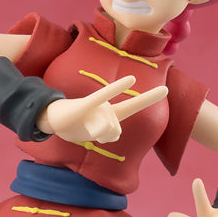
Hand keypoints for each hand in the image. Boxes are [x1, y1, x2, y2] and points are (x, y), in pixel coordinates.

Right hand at [40, 77, 167, 143]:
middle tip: (87, 131)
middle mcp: (106, 107)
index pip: (134, 106)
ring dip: (93, 134)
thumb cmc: (76, 125)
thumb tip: (114, 132)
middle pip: (115, 131)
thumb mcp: (95, 134)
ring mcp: (96, 106)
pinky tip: (132, 79)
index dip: (149, 98)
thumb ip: (109, 133)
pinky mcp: (85, 105)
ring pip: (106, 129)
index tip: (166, 89)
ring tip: (81, 127)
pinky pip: (103, 96)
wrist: (51, 119)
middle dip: (102, 137)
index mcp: (110, 113)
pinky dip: (117, 88)